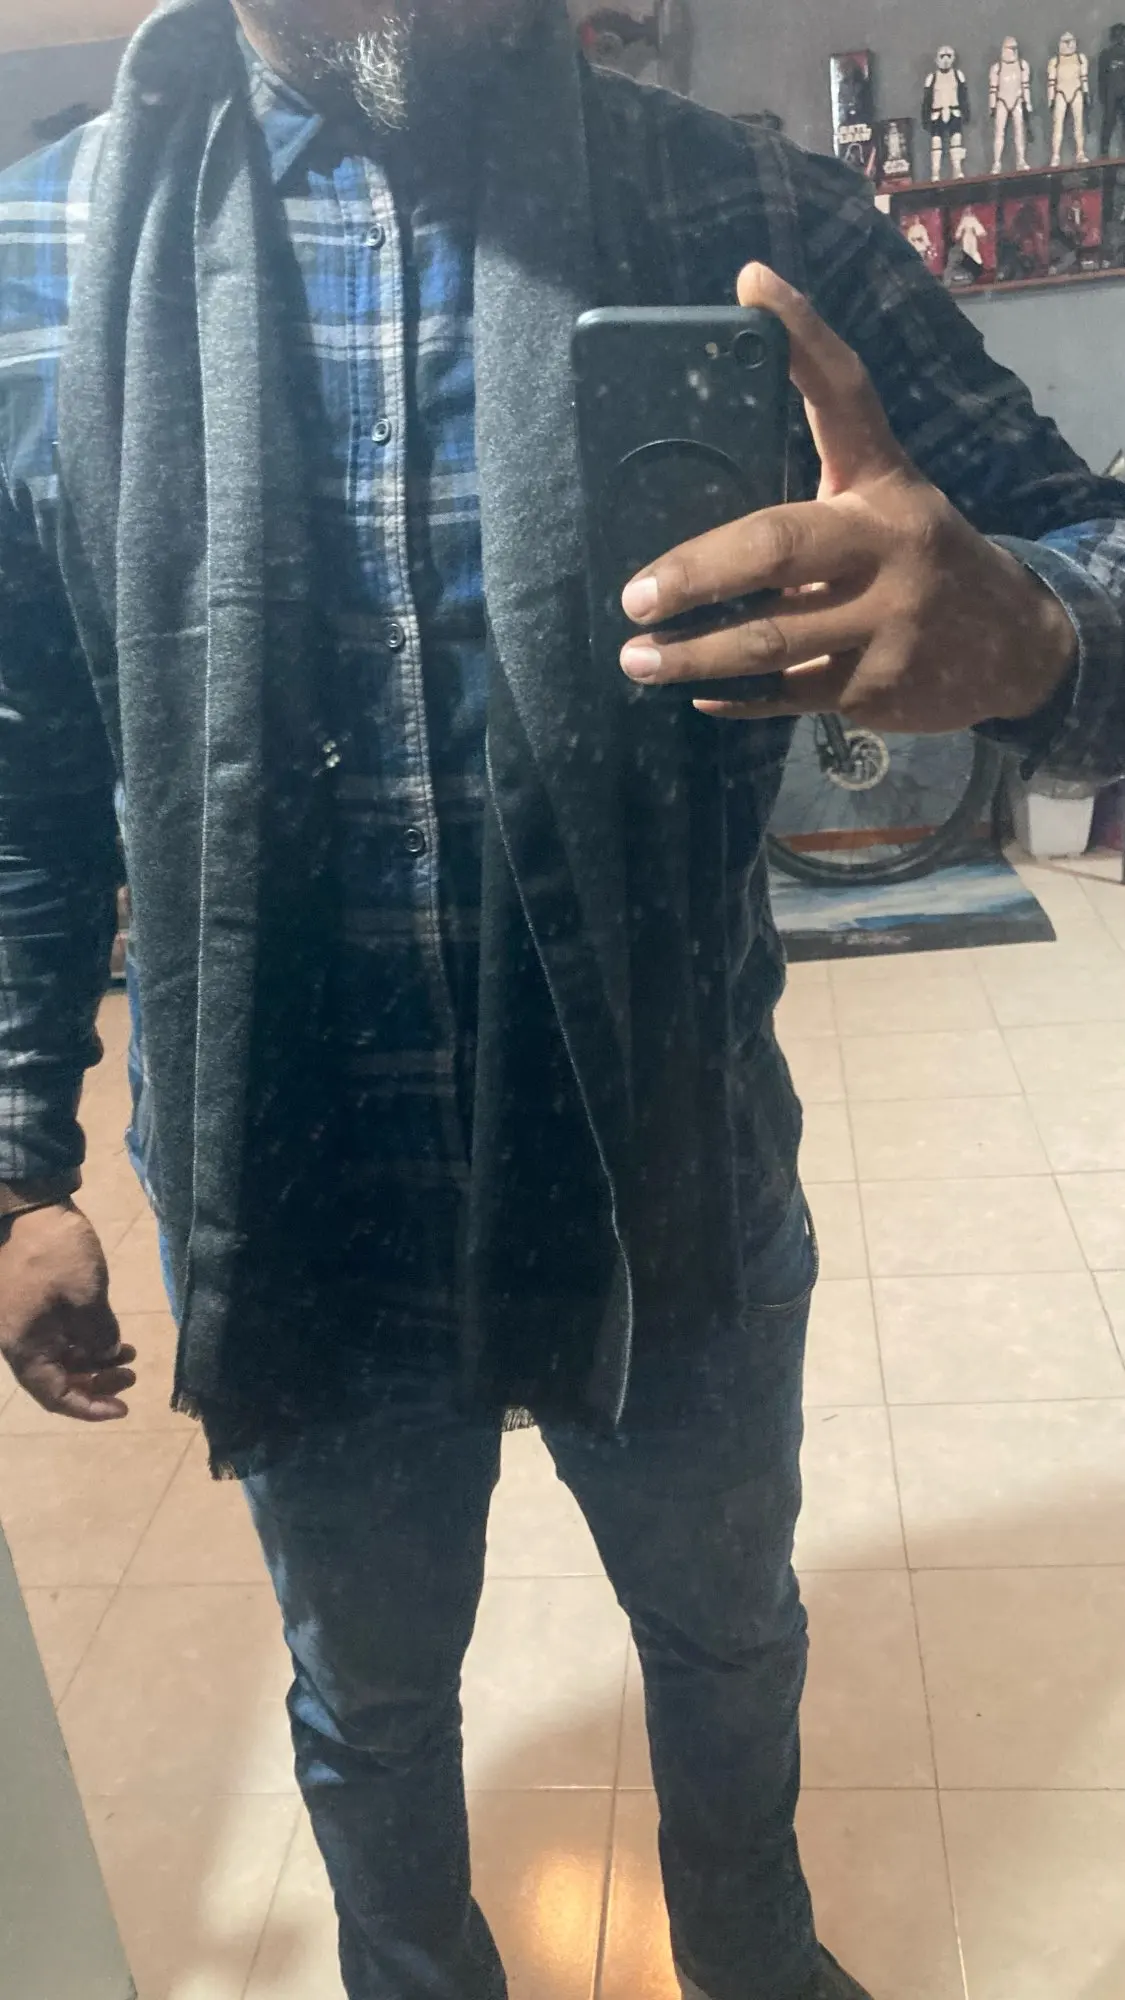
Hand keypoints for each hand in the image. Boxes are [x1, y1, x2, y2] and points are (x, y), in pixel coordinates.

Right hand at [0, 1203, 134, 1420]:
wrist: (33, 1208)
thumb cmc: (57, 1255)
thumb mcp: (88, 1300)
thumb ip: (100, 1337)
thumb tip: (106, 1355)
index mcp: (24, 1347)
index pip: (54, 1396)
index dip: (89, 1408)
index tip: (123, 1409)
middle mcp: (19, 1342)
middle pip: (57, 1381)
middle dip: (96, 1384)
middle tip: (132, 1376)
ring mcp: (26, 1323)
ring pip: (60, 1359)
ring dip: (94, 1362)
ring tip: (130, 1355)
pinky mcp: (34, 1306)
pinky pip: (59, 1338)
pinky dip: (86, 1342)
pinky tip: (114, 1336)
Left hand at [619, 263, 1077, 729]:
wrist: (1012, 645)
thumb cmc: (915, 559)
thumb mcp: (883, 497)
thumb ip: (822, 460)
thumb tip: (730, 406)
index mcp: (883, 482)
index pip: (845, 394)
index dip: (801, 336)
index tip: (751, 284)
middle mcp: (887, 545)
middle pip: (775, 548)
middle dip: (695, 573)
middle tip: (635, 596)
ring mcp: (884, 622)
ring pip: (770, 640)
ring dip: (694, 654)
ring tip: (635, 658)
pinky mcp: (876, 688)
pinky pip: (788, 695)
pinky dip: (738, 699)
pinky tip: (697, 693)